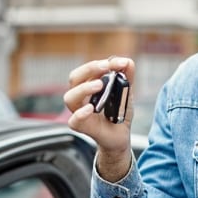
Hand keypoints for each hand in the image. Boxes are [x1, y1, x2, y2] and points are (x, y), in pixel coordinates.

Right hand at [64, 56, 135, 181]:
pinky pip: (74, 120)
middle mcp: (81, 97)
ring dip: (84, 88)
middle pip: (74, 78)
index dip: (102, 63)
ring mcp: (79, 112)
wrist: (121, 136)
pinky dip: (81, 113)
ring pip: (70, 97)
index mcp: (88, 85)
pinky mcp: (82, 127)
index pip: (88, 70)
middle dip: (89, 69)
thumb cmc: (118, 113)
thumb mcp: (126, 93)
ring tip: (99, 85)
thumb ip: (127, 77)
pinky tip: (90, 108)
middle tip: (106, 67)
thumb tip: (128, 62)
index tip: (120, 63)